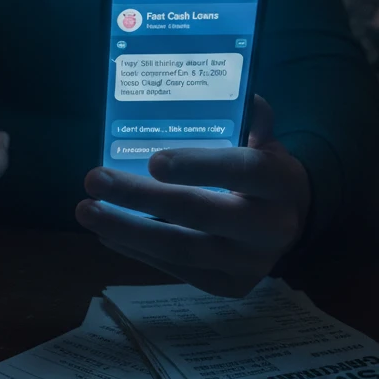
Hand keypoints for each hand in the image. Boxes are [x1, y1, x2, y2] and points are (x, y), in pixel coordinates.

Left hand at [75, 96, 310, 296]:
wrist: (291, 225)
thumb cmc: (265, 175)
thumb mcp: (266, 143)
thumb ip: (251, 120)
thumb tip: (242, 92)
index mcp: (280, 182)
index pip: (241, 170)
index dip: (197, 166)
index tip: (152, 161)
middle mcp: (270, 228)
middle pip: (200, 213)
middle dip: (141, 197)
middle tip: (94, 180)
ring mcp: (248, 263)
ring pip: (182, 248)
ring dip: (127, 230)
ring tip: (87, 211)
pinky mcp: (227, 287)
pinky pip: (176, 269)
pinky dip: (137, 250)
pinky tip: (106, 232)